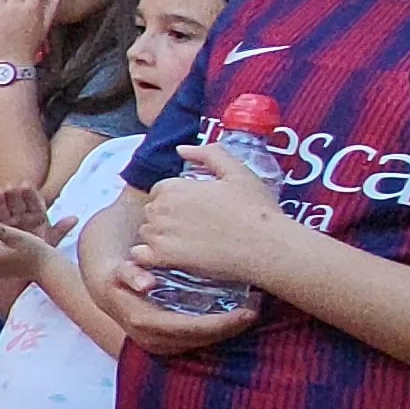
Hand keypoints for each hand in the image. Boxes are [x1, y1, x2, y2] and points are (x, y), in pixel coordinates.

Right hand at [99, 259, 258, 357]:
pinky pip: (199, 342)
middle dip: (231, 328)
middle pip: (201, 339)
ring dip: (228, 331)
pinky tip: (237, 318)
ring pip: (202, 343)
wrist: (109, 292)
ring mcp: (161, 346)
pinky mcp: (170, 345)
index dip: (219, 324)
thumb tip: (145, 284)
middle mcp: (153, 341)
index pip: (190, 328)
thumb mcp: (121, 270)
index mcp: (144, 324)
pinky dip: (219, 332)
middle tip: (257, 310)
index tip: (245, 312)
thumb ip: (130, 274)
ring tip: (252, 313)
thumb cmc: (120, 276)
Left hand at [126, 145, 296, 290]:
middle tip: (196, 227)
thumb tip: (182, 149)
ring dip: (161, 238)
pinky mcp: (164, 259)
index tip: (196, 210)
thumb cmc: (255, 209)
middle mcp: (161, 209)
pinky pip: (141, 256)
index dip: (177, 200)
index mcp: (173, 187)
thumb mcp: (236, 171)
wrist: (267, 247)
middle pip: (152, 212)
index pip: (160, 192)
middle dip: (168, 218)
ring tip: (190, 243)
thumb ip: (208, 154)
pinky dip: (150, 257)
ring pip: (147, 234)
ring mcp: (160, 235)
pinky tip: (171, 258)